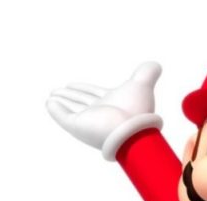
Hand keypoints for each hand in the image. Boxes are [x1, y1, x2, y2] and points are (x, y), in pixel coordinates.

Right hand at [46, 62, 162, 159]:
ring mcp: (88, 119)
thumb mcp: (142, 85)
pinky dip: (56, 110)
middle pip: (81, 102)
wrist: (130, 131)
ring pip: (72, 108)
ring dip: (62, 100)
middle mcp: (100, 112)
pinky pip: (64, 116)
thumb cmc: (137, 110)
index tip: (72, 84)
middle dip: (70, 96)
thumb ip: (147, 73)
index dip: (84, 89)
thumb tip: (156, 64)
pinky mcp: (77, 125)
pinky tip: (49, 103)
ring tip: (52, 95)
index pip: (94, 94)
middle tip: (59, 90)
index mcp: (112, 104)